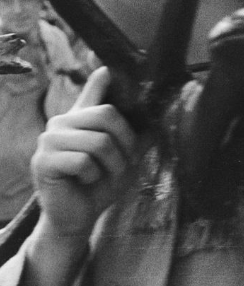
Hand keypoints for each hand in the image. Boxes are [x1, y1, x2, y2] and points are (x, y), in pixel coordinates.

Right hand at [31, 67, 137, 241]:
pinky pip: (83, 160)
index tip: (110, 69)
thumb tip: (157, 117)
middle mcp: (62, 122)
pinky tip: (85, 181)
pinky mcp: (43, 161)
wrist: (80, 216)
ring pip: (98, 141)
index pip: (92, 91)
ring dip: (112, 163)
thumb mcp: (126, 157)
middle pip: (107, 114)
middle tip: (125, 162)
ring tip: (104, 174)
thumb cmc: (102, 184)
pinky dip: (93, 175)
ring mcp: (49, 139)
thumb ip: (138, 136)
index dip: (102, 80)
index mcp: (82, 118)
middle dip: (126, 143)